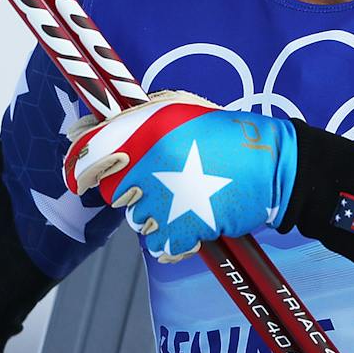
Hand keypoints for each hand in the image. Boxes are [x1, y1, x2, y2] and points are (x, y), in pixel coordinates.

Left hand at [63, 92, 297, 261]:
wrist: (274, 167)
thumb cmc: (227, 135)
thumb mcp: (180, 108)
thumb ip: (134, 116)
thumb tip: (83, 129)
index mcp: (149, 127)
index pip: (90, 152)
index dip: (79, 167)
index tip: (79, 177)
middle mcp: (152, 161)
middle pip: (115, 192)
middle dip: (133, 191)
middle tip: (164, 183)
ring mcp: (167, 196)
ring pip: (137, 219)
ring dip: (155, 214)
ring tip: (185, 199)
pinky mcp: (184, 226)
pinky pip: (158, 244)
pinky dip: (172, 239)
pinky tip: (191, 222)